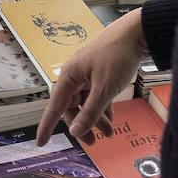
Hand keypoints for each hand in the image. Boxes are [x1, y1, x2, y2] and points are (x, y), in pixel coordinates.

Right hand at [37, 8, 147, 145]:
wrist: (136, 34)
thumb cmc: (117, 56)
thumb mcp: (104, 89)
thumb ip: (90, 113)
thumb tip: (75, 132)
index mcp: (69, 76)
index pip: (55, 107)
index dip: (47, 126)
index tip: (41, 142)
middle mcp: (75, 75)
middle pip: (72, 107)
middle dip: (81, 125)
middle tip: (92, 142)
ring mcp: (88, 74)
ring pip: (86, 103)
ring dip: (95, 119)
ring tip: (107, 133)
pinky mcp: (100, 74)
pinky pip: (96, 96)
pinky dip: (102, 109)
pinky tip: (110, 120)